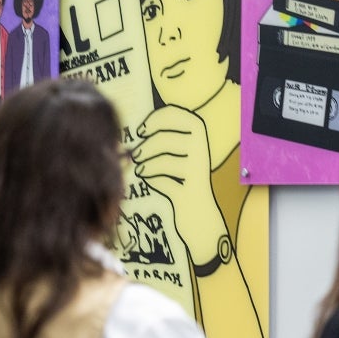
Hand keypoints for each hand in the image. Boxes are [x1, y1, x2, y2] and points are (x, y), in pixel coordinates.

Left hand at [133, 105, 225, 260]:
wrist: (202, 220)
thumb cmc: (186, 184)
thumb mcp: (182, 158)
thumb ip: (168, 141)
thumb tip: (141, 128)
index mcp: (202, 140)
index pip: (182, 117)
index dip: (159, 118)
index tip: (142, 129)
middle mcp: (202, 155)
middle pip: (169, 140)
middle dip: (148, 146)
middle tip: (136, 154)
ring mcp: (197, 176)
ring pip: (166, 161)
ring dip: (148, 164)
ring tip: (140, 169)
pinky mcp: (188, 195)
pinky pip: (165, 183)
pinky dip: (154, 180)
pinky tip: (148, 181)